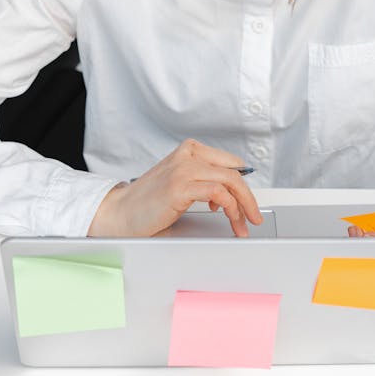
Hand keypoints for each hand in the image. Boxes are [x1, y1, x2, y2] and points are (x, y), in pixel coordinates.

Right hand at [87, 138, 262, 238]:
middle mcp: (187, 155)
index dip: (243, 184)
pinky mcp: (181, 186)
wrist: (120, 213)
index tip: (249, 201)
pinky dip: (231, 209)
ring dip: (242, 208)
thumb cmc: (147, 202)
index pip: (230, 163)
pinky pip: (219, 194)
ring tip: (243, 226)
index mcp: (189, 150)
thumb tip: (234, 194)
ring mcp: (184, 169)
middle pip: (234, 172)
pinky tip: (230, 221)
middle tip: (254, 217)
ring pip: (230, 182)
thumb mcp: (179, 182)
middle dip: (249, 198)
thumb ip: (203, 181)